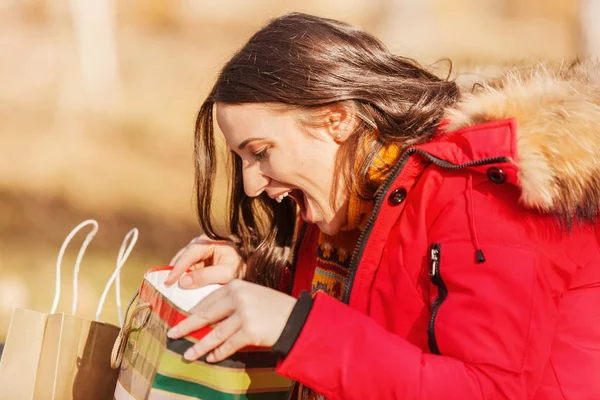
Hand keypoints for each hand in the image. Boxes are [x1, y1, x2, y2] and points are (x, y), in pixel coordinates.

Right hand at [165, 234, 245, 287]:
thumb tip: (183, 282)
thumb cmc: (240, 266)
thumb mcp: (227, 273)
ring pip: (183, 264)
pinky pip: (187, 269)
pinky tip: (179, 289)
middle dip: (174, 272)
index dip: (177, 268)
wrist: (249, 264)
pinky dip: (183, 278)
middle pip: (182, 258)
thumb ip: (206, 276)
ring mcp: (198, 251)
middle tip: (165, 288)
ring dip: (178, 276)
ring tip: (169, 290)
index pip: (189, 254)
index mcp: (208, 241)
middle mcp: (200, 243)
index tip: (168, 281)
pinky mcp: (198, 260)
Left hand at [167, 279, 296, 362]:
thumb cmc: (273, 308)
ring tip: (188, 355)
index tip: (181, 318)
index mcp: (236, 284)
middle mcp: (238, 297)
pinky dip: (219, 353)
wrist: (297, 318)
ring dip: (200, 346)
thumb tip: (205, 319)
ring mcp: (244, 314)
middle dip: (187, 326)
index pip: (208, 299)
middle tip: (172, 334)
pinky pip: (229, 345)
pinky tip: (211, 358)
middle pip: (206, 315)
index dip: (193, 311)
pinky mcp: (250, 331)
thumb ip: (231, 303)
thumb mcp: (251, 296)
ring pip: (215, 333)